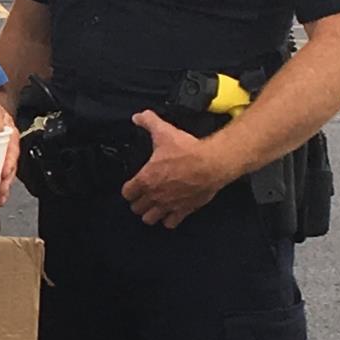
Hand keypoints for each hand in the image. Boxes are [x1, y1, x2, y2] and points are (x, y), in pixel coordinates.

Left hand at [0, 99, 19, 205]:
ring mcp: (0, 156)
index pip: (12, 151)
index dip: (9, 163)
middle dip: (6, 181)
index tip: (4, 173)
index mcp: (10, 136)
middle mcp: (7, 148)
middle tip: (1, 191)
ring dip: (1, 187)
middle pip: (10, 167)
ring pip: (4, 174)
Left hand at [120, 111, 234, 228]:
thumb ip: (149, 123)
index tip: (134, 185)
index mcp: (146, 179)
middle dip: (139, 202)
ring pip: (150, 219)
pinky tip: (171, 211)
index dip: (129, 189)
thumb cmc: (188, 150)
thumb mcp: (164, 132)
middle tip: (145, 195)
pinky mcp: (184, 210)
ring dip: (151, 213)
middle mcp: (155, 195)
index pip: (127, 193)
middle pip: (136, 208)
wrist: (212, 163)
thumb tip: (138, 116)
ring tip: (155, 206)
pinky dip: (169, 220)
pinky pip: (170, 223)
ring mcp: (169, 205)